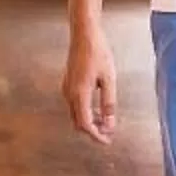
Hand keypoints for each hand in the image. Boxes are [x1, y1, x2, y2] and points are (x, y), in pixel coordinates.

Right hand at [64, 22, 118, 141]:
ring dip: (89, 121)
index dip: (96, 136)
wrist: (84, 34)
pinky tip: (97, 107)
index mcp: (79, 94)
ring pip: (76, 114)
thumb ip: (109, 103)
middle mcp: (69, 93)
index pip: (85, 124)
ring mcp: (66, 88)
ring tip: (105, 121)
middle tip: (108, 134)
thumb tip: (109, 124)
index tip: (107, 141)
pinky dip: (85, 111)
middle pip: (78, 122)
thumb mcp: (109, 79)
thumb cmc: (98, 53)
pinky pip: (75, 104)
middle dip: (92, 131)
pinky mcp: (68, 83)